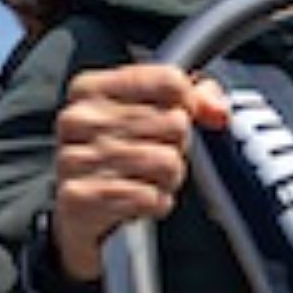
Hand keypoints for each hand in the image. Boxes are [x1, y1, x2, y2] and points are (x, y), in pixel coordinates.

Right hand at [48, 62, 231, 281]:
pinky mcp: (81, 198)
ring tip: (147, 179)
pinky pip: (151, 198)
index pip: (169, 81)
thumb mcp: (146, 114)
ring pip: (167, 162)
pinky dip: (155, 203)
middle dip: (176, 146)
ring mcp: (76, 159)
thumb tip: (217, 111)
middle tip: (155, 155)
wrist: (74, 211)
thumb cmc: (117, 155)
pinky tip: (137, 200)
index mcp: (91, 88)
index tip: (178, 116)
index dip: (188, 103)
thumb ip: (192, 99)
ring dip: (168, 178)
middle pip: (174, 123)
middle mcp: (78, 119)